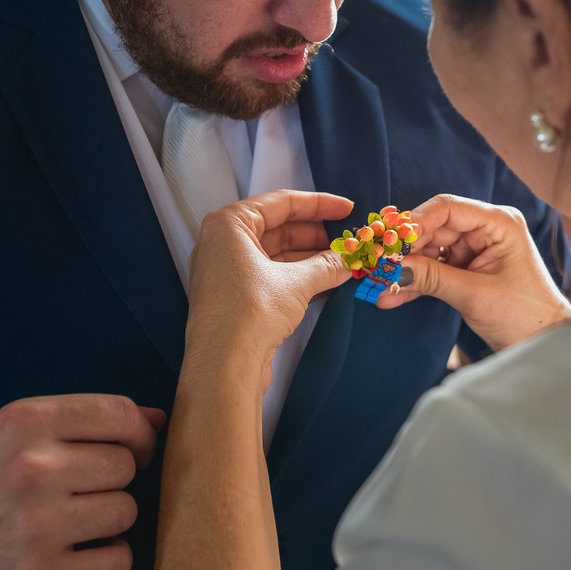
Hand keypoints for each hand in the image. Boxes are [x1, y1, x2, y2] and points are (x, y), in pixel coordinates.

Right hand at [0, 394, 165, 569]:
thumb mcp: (15, 433)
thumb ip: (84, 420)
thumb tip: (159, 418)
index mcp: (24, 422)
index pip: (119, 413)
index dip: (140, 433)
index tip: (135, 448)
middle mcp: (32, 468)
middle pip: (125, 465)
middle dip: (113, 479)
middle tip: (82, 491)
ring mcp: (36, 524)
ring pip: (126, 511)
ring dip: (110, 520)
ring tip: (75, 523)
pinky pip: (118, 562)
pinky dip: (108, 561)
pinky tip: (79, 554)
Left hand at [184, 190, 354, 391]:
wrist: (224, 367)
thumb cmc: (251, 312)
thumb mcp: (297, 282)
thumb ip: (326, 265)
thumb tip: (348, 260)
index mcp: (229, 225)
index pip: (280, 202)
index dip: (319, 204)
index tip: (347, 209)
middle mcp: (222, 243)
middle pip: (277, 227)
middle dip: (315, 234)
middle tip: (348, 241)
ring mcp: (226, 271)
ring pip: (275, 253)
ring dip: (308, 257)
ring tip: (342, 261)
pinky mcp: (234, 297)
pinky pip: (270, 275)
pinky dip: (296, 275)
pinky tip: (324, 279)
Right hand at [376, 194, 570, 350]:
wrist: (542, 344)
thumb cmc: (524, 315)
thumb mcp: (474, 295)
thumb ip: (432, 278)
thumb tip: (393, 268)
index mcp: (498, 223)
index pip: (447, 208)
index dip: (414, 222)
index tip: (389, 241)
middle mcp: (485, 230)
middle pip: (432, 228)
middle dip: (404, 250)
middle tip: (377, 265)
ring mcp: (474, 250)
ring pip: (428, 251)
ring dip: (404, 270)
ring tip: (379, 285)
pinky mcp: (465, 270)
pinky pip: (432, 270)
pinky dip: (414, 283)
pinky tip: (391, 297)